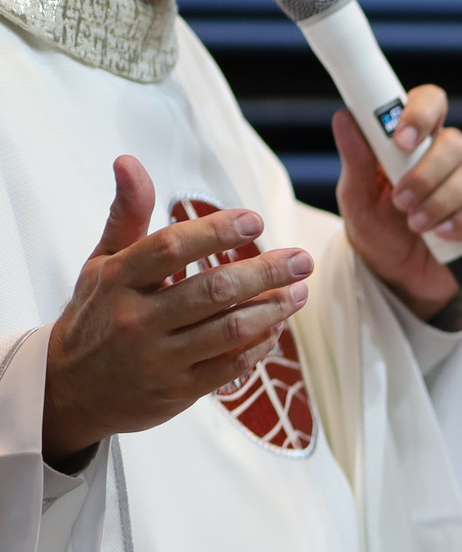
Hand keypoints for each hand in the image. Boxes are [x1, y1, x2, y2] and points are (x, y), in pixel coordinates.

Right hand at [41, 157, 311, 464]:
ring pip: (229, 331)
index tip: (255, 220)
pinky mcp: (178, 390)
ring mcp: (159, 357)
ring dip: (272, 310)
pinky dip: (260, 346)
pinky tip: (277, 327)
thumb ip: (126, 215)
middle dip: (264, 273)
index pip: (171, 247)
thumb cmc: (95, 315)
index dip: (216, 231)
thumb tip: (128, 161)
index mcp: (117, 279)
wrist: (70, 389)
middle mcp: (136, 318)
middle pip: (212, 291)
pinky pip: (230, 367)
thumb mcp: (101, 262)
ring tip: (299, 292)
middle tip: (302, 260)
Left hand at [333, 85, 461, 320]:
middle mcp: (449, 157)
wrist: (398, 277)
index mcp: (416, 142)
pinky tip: (441, 234)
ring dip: (440, 201)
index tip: (402, 140)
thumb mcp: (357, 199)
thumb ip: (356, 161)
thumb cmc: (378, 231)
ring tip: (415, 224)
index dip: (421, 112)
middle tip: (400, 200)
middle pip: (456, 141)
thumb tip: (345, 118)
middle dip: (426, 173)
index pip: (431, 103)